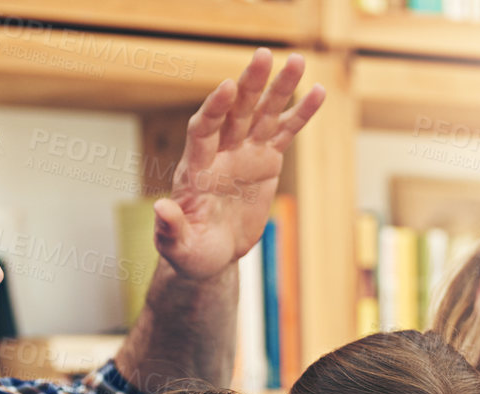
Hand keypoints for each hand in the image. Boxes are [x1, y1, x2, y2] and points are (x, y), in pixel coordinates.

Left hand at [155, 48, 324, 280]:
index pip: (203, 131)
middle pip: (235, 112)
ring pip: (263, 114)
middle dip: (250, 84)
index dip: (214, 109)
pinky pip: (285, 133)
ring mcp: (243, 153)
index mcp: (196, 168)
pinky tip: (318, 92)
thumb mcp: (180, 248)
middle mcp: (220, 152)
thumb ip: (170, 229)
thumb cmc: (192, 251)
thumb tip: (162, 209)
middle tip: (264, 55)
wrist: (213, 251)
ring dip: (280, 88)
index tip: (228, 86)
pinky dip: (300, 114)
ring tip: (299, 60)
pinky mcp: (265, 160)